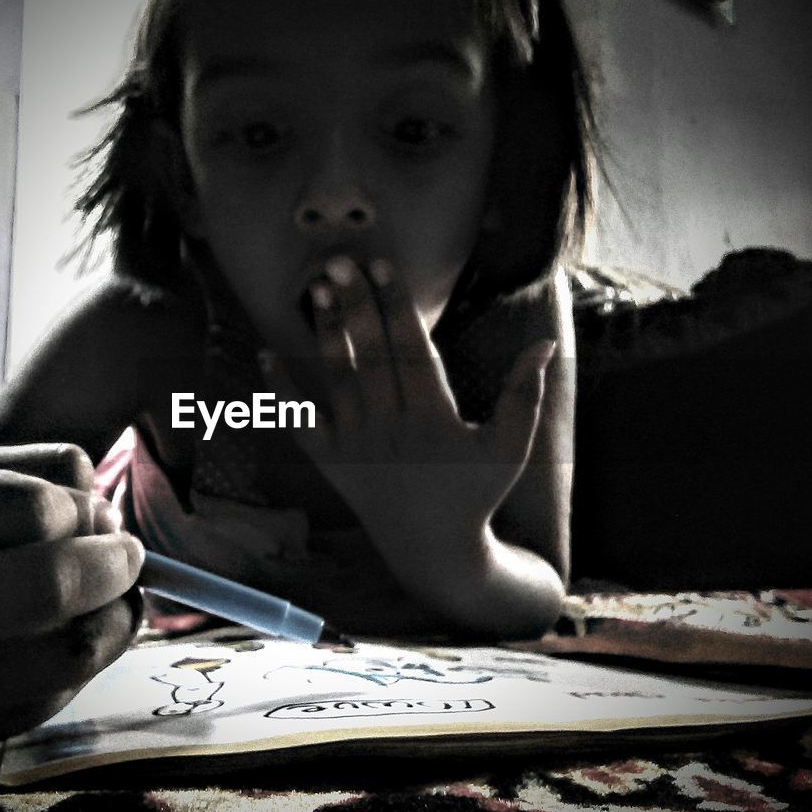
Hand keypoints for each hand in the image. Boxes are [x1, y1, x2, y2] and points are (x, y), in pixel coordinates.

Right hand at [0, 444, 142, 743]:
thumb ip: (25, 472)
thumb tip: (99, 494)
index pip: (16, 507)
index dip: (71, 503)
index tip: (86, 506)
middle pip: (49, 585)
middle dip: (111, 558)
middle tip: (127, 548)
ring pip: (76, 646)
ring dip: (117, 606)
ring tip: (112, 584)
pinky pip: (75, 681)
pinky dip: (102, 643)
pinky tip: (89, 621)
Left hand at [264, 256, 554, 605]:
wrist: (434, 550)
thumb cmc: (476, 492)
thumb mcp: (511, 447)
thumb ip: (525, 394)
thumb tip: (546, 342)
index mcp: (433, 419)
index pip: (412, 350)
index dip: (397, 306)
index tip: (383, 266)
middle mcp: (390, 429)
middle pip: (370, 357)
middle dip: (355, 306)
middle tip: (336, 262)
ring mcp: (357, 446)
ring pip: (338, 380)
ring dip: (326, 333)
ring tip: (315, 289)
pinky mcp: (333, 463)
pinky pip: (301, 425)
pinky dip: (281, 394)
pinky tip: (265, 355)